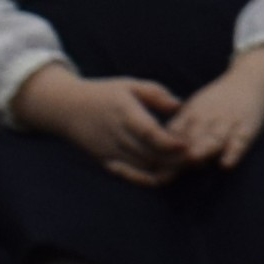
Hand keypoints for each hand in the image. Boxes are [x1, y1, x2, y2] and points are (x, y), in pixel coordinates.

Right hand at [28, 68, 186, 178]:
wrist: (67, 109)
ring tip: (185, 169)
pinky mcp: (105, 161)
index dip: (168, 142)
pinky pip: (128, 174)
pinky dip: (146, 178)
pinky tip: (163, 177)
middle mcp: (116, 134)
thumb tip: (179, 104)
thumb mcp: (130, 85)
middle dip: (173, 160)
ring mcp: (109, 150)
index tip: (187, 146)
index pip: (148, 132)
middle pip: (148, 154)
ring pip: (140, 167)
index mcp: (124, 113)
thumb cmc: (104, 94)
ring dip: (163, 171)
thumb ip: (156, 94)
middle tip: (197, 160)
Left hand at [162, 49, 263, 171]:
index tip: (151, 166)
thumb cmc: (218, 103)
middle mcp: (207, 118)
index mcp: (190, 114)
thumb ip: (177, 131)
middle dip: (180, 154)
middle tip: (167, 170)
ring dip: (204, 148)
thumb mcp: (194, 110)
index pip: (173, 133)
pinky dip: (234, 152)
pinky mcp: (247, 127)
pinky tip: (227, 164)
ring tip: (194, 159)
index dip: (162, 149)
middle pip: (191, 137)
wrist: (251, 81)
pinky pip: (241, 141)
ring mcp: (227, 122)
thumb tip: (154, 157)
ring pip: (214, 138)